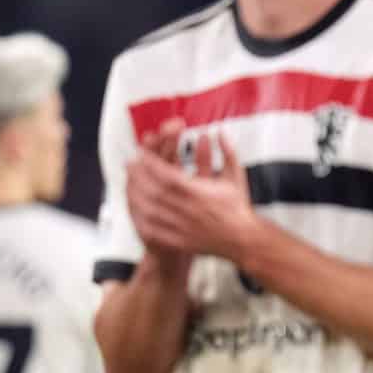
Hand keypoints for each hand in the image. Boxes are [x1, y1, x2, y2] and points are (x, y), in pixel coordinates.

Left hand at [126, 122, 255, 260]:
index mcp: (199, 193)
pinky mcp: (179, 240)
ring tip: (129, 183)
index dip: (151, 162)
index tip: (141, 153)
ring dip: (137, 195)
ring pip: (150, 210)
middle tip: (129, 164)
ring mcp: (182, 226)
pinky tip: (136, 209)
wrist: (244, 239)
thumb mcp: (236, 176)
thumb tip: (221, 132)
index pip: (167, 174)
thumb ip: (228, 152)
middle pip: (154, 190)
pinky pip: (154, 230)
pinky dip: (142, 219)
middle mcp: (188, 209)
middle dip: (138, 175)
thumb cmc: (237, 208)